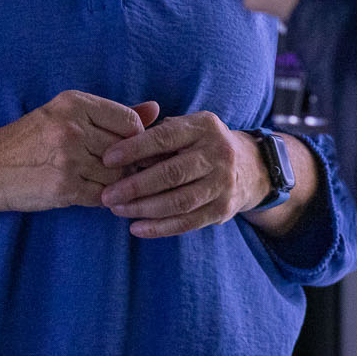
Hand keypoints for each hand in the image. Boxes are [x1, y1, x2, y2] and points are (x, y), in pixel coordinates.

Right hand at [0, 90, 161, 213]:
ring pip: (117, 174)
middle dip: (127, 162)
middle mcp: (72, 128)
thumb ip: (113, 113)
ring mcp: (69, 159)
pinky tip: (92, 192)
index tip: (128, 146)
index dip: (135, 137)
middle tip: (120, 167)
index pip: (129, 120)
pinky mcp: (64, 188)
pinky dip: (104, 197)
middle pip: (125, 149)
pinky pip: (103, 195)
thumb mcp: (66, 114)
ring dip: (116, 182)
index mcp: (74, 104)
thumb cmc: (30, 139)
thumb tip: (156, 109)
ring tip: (101, 179)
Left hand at [97, 111, 269, 237]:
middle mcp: (218, 153)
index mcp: (204, 127)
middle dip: (136, 186)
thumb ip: (157, 132)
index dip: (134, 149)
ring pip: (179, 202)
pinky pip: (187, 223)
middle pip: (172, 173)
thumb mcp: (186, 128)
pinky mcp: (223, 209)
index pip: (165, 137)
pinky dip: (160, 228)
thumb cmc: (201, 144)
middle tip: (108, 194)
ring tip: (118, 210)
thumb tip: (121, 148)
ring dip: (144, 209)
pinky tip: (137, 228)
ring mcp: (223, 183)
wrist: (249, 167)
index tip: (107, 159)